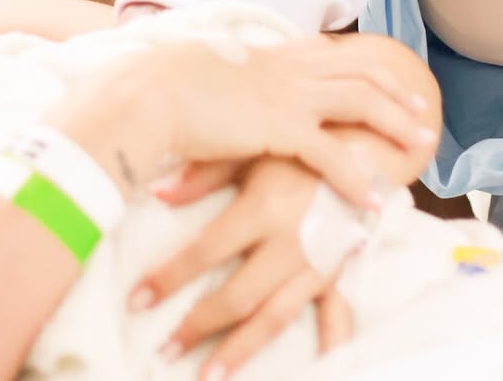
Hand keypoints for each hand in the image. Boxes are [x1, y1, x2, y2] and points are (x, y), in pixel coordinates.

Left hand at [129, 157, 356, 376]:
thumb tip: (157, 192)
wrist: (364, 144)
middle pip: (237, 297)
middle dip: (198, 327)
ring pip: (275, 317)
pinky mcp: (341, 271)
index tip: (137, 301)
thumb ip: (204, 174)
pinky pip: (334, 316)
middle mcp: (289, 242)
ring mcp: (317, 263)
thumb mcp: (250, 151)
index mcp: (262, 208)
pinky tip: (316, 369)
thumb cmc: (297, 145)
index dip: (169, 278)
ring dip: (242, 350)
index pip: (205, 252)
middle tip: (165, 352)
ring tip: (211, 376)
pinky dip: (327, 344)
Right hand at [163, 35, 433, 207]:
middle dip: (396, 92)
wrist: (150, 93)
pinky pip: (333, 154)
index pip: (329, 54)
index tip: (387, 79)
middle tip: (424, 112)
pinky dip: (357, 177)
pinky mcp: (280, 127)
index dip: (363, 66)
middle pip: (358, 72)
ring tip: (420, 147)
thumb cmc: (166, 89)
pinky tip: (374, 198)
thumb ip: (230, 82)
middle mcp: (285, 68)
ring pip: (360, 101)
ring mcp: (286, 94)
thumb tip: (229, 91)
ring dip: (395, 124)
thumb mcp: (207, 75)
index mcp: (268, 55)